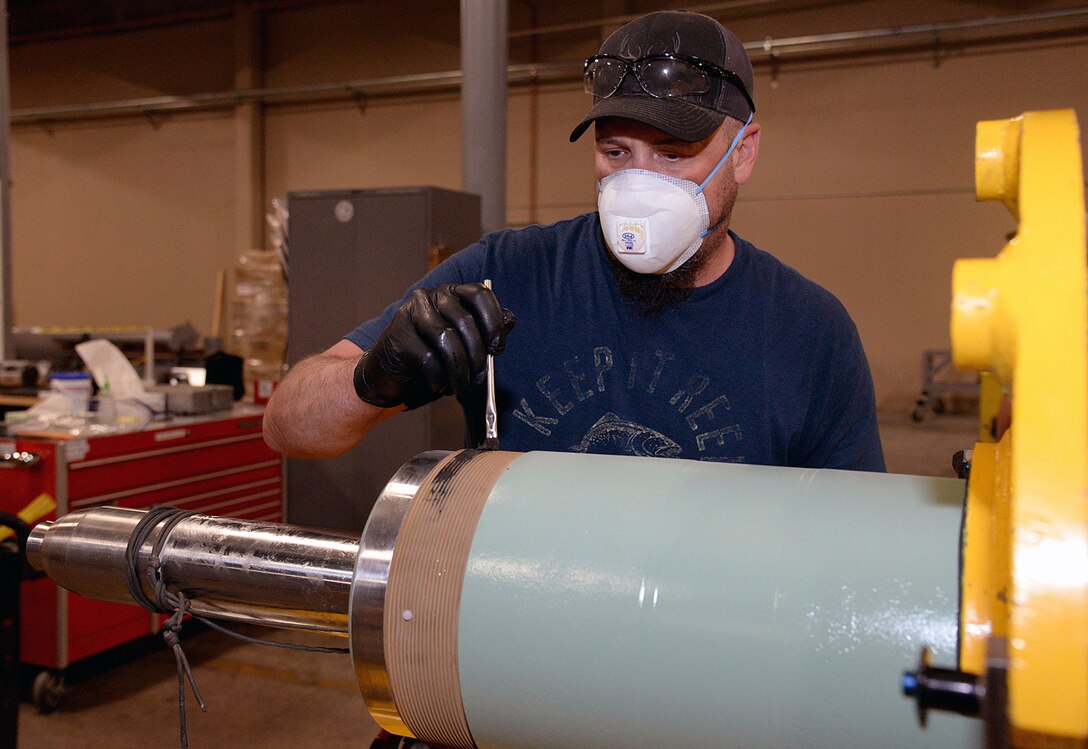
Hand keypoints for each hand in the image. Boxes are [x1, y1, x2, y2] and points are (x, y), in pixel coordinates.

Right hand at [353, 283, 514, 409]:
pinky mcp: (398, 337)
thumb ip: (483, 331)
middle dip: (478, 356)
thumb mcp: (461, 346)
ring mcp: (410, 314)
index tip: (497, 349)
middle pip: (465, 321)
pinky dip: (439, 377)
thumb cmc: (428, 361)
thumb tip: (510, 320)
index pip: (480, 295)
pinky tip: (439, 385)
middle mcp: (430, 297)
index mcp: (450, 294)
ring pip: (447, 340)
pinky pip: (428, 358)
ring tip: (462, 388)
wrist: (386, 378)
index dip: (494, 321)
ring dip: (461, 371)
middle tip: (480, 380)